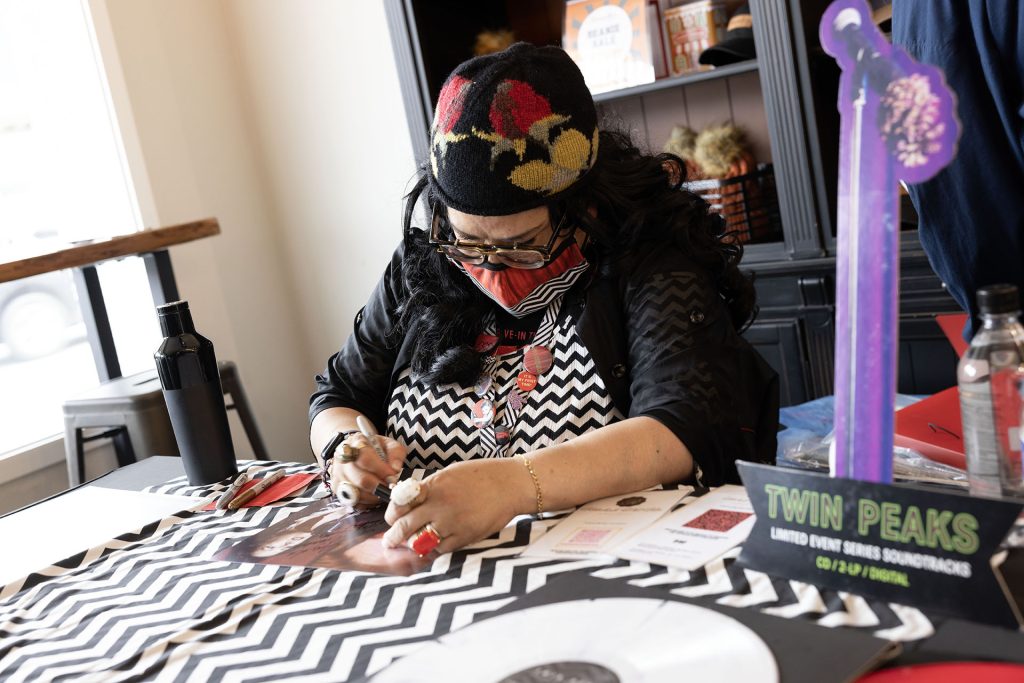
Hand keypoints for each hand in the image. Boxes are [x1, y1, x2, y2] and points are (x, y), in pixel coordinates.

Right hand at [332, 433, 406, 505]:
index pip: (365, 459)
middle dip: (379, 487)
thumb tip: (395, 470)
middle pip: (360, 479)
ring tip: (383, 492)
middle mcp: (342, 459)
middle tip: (390, 488)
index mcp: (356, 443)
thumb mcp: (389, 444)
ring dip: (373, 496)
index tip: (392, 477)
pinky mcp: (337, 488)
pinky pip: (353, 501)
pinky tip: (374, 496)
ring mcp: (338, 474)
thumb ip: (395, 454)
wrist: (357, 451)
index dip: (381, 470)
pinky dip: (366, 502)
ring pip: (356, 493)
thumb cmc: (375, 448)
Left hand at [382, 458, 524, 553]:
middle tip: (390, 542)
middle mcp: (439, 505)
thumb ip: (429, 488)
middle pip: (405, 527)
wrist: (511, 485)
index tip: (392, 518)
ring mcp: (452, 523)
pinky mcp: (465, 537)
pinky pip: (441, 549)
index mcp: (433, 487)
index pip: (400, 504)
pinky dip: (434, 549)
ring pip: (421, 542)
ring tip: (412, 545)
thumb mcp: (450, 474)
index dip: (392, 514)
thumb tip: (410, 501)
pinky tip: (434, 545)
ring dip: (414, 545)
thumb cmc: (481, 476)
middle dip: (394, 537)